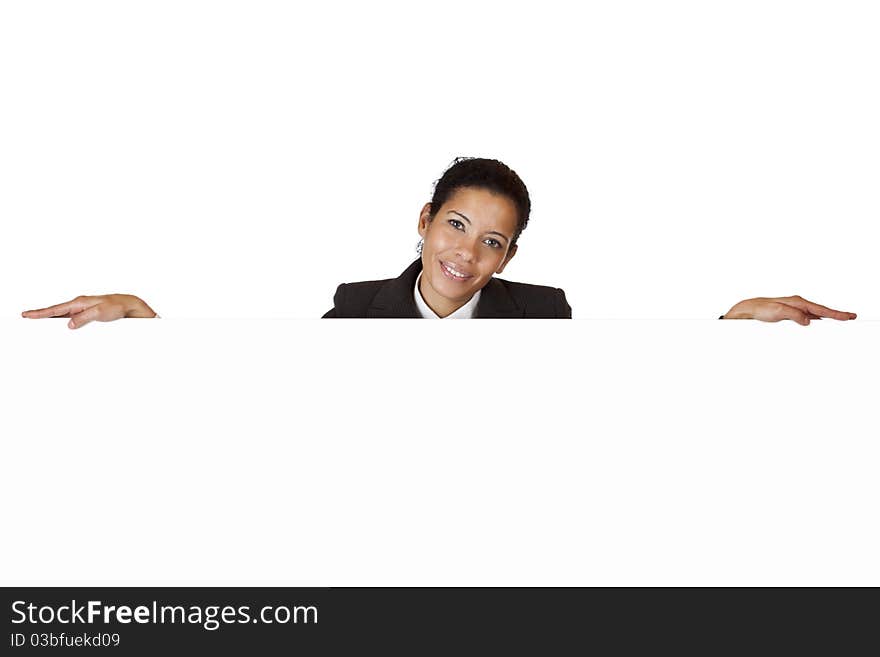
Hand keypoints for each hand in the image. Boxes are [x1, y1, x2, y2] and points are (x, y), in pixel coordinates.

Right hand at [22, 294, 157, 328]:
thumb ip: (83, 318)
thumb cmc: (117, 306)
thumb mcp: (100, 313)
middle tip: (27, 318)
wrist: (130, 305)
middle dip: (42, 316)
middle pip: (56, 312)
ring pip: (64, 316)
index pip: (55, 309)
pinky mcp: (89, 315)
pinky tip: (63, 328)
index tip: (26, 315)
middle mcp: (79, 305)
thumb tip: (69, 325)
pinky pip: (73, 319)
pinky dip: (65, 323)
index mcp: (79, 302)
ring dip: (53, 320)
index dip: (40, 313)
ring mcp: (83, 310)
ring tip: (40, 323)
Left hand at [722, 295, 856, 325]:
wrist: (749, 310)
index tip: (849, 316)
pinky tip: (821, 321)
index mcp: (798, 302)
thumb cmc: (761, 309)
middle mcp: (798, 304)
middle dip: (836, 314)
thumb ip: (794, 315)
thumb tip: (808, 321)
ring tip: (841, 320)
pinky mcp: (790, 314)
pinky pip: (809, 316)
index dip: (836, 314)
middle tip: (851, 317)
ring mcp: (795, 309)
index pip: (822, 309)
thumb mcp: (778, 312)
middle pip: (822, 310)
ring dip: (828, 316)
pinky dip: (818, 318)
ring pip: (816, 313)